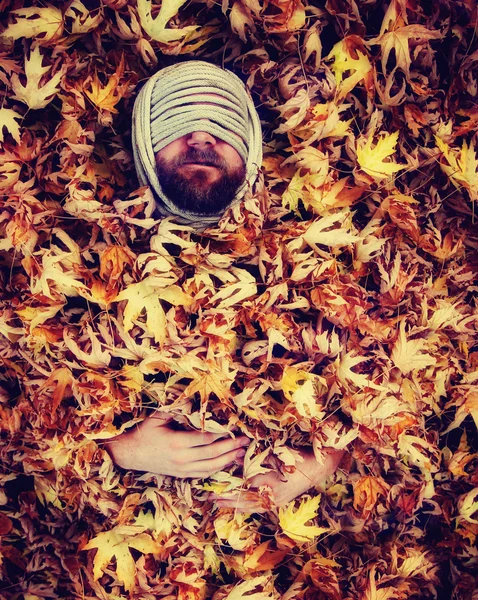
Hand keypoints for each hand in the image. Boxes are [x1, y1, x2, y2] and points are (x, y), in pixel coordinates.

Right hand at [105, 414, 249, 477]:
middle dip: (231, 446)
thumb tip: (192, 397)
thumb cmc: (144, 433)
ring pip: (211, 466)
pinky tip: (227, 462)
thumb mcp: (156, 417)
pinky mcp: (182, 475)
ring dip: (228, 459)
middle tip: (245, 439)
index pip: (205, 438)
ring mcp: (182, 469)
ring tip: (241, 452)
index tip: (234, 426)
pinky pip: (204, 474)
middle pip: (212, 453)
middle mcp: (182, 458)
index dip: (222, 433)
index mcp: (176, 442)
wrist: (131, 454)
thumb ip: (175, 408)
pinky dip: (218, 468)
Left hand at [210, 448, 343, 511]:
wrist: (317, 467)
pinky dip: (248, 507)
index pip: (243, 487)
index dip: (228, 486)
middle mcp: (271, 496)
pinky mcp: (280, 502)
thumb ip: (254, 458)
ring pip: (251, 506)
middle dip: (227, 500)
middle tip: (211, 499)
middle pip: (244, 500)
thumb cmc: (296, 456)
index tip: (214, 487)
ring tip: (221, 504)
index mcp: (268, 483)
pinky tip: (240, 507)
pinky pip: (260, 508)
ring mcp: (276, 502)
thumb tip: (234, 456)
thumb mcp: (274, 454)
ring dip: (235, 505)